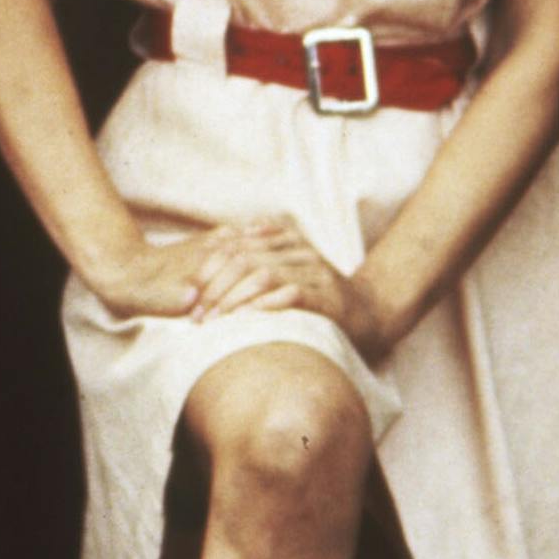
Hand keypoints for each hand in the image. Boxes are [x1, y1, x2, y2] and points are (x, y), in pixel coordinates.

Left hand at [187, 216, 390, 360]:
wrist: (370, 314)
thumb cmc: (318, 297)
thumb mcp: (287, 271)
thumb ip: (257, 260)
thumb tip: (213, 256)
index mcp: (286, 238)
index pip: (235, 244)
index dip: (208, 267)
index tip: (188, 293)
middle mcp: (299, 249)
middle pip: (243, 258)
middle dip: (214, 287)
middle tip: (196, 314)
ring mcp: (314, 270)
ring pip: (262, 274)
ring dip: (233, 299)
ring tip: (214, 321)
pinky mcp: (327, 295)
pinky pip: (290, 293)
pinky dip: (264, 305)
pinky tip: (246, 319)